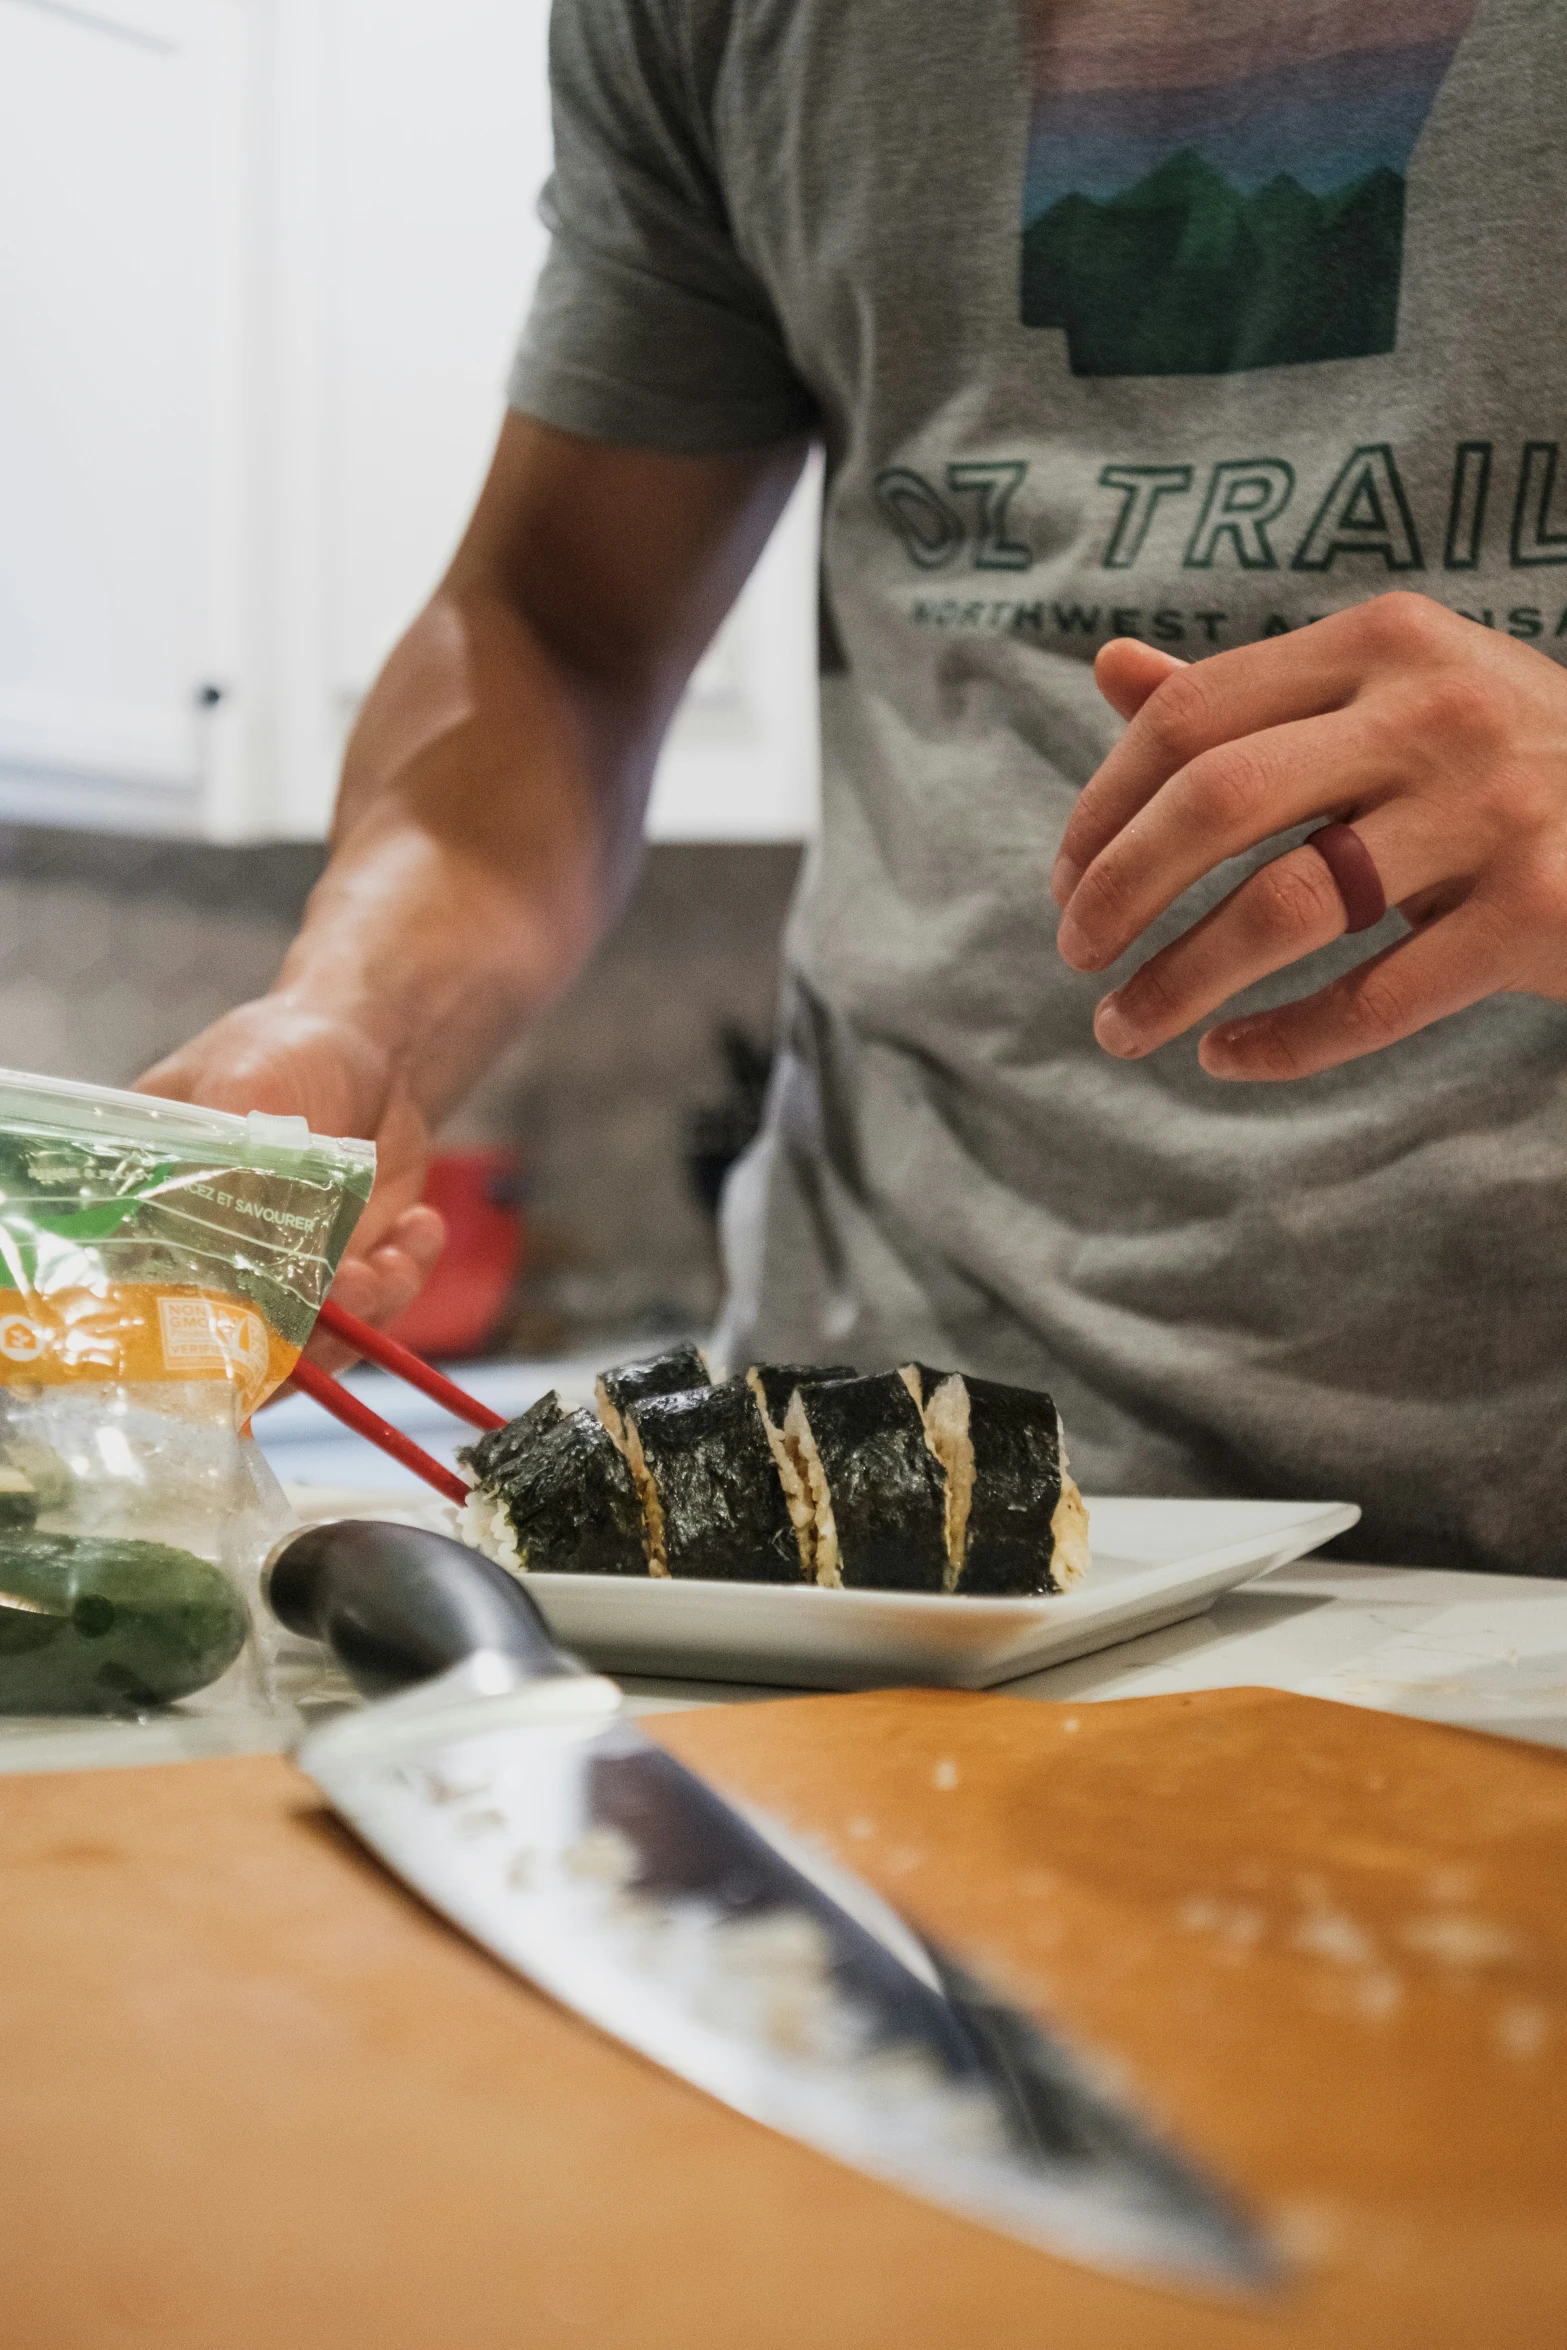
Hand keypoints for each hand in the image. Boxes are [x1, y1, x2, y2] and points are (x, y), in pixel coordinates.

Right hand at [136, 1001, 444, 1369]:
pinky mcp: (346, 1276)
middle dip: (305, 1339)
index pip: (150, 1313)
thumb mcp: (242, 1092)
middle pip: (239, 1353)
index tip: (256, 1330)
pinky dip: (405, 1280)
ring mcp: (282, 1279)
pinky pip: (375, 1312)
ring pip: (315, 1347)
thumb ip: (226, 1167)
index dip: (196, 1342)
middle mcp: (210, 1265)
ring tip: (393, 1260)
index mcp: (151, 1222)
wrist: (365, 1047)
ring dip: (363, 1315)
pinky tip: (421, 1226)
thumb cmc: (278, 1053)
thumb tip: (226, 1250)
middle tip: (354, 1283)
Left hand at [1050, 593, 1566, 1079]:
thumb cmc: (1513, 759)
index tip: (1065, 878)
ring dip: (1176, 983)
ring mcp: (1494, 811)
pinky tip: (1229, 1059)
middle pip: (1216, 801)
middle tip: (1075, 952)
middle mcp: (1436, 710)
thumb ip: (1256, 694)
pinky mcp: (1540, 911)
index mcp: (1383, 642)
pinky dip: (1283, 1042)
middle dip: (1118, 889)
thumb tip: (1110, 668)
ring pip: (1283, 909)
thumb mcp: (1396, 695)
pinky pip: (1375, 998)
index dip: (1103, 804)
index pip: (1193, 715)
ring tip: (1120, 1029)